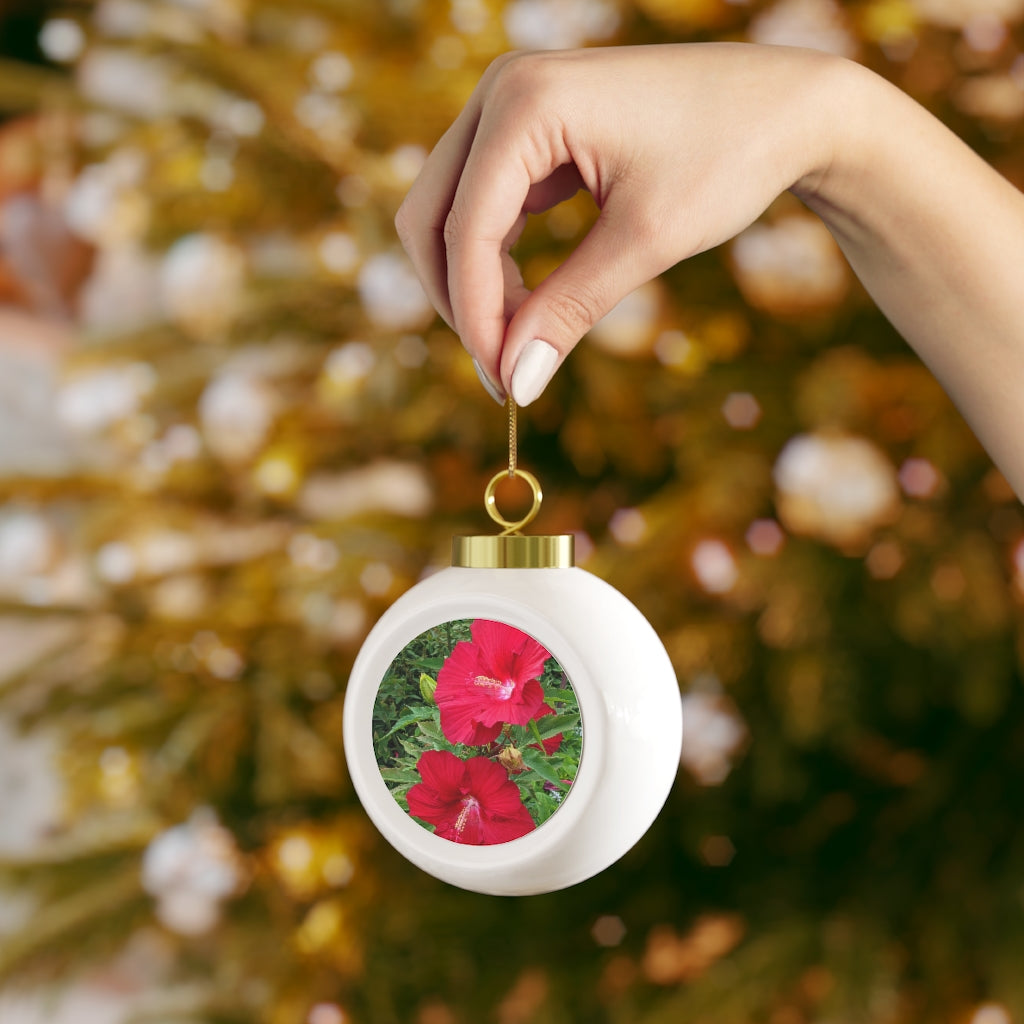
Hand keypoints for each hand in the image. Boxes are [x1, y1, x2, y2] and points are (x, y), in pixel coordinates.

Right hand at [395, 43, 843, 404]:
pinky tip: (530, 303)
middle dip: (459, 300)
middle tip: (503, 370)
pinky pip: (484, 204)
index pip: (465, 230)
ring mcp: (512, 105)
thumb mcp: (645, 242)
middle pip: (430, 216)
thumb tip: (517, 382)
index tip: (504, 384)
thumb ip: (569, 310)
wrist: (787, 107)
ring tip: (523, 341)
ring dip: (474, 283)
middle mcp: (502, 91)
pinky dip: (496, 259)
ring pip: (449, 213)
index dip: (476, 317)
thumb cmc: (728, 156)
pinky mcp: (529, 129)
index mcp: (525, 103)